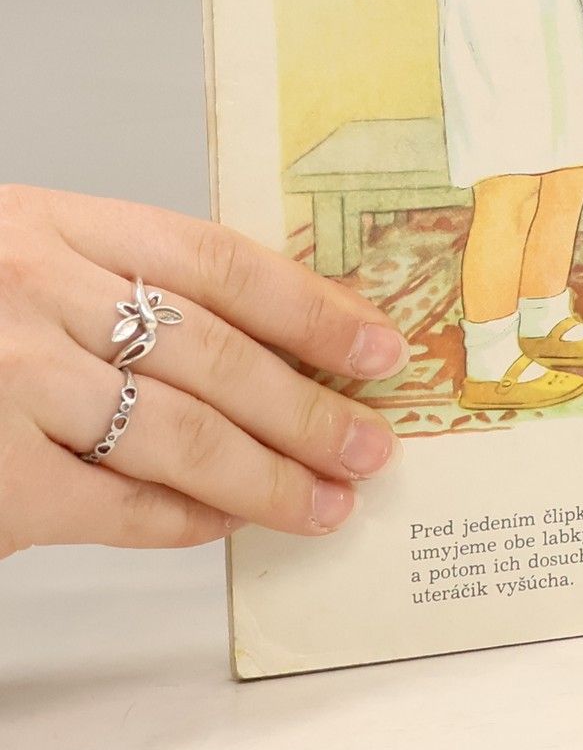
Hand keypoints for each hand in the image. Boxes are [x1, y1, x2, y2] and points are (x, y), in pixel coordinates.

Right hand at [0, 186, 408, 558]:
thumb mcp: (18, 257)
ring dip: (270, 478)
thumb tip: (274, 341)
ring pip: (181, 437)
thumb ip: (117, 284)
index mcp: (53, 224)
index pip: (221, 262)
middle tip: (372, 446)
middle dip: (310, 409)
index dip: (314, 307)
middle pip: (217, 356)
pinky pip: (115, 505)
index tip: (379, 346)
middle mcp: (32, 293)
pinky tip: (226, 525)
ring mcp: (5, 383)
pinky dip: (182, 521)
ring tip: (327, 502)